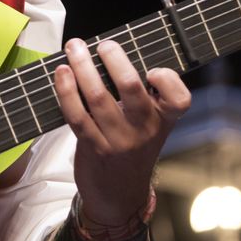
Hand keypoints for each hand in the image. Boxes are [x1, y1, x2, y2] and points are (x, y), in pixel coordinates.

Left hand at [52, 39, 190, 226]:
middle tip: (103, 44)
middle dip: (114, 59)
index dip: (167, 79)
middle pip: (131, 88)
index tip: (152, 69)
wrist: (120, 195)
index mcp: (164, 120)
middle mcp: (144, 130)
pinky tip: (61, 73)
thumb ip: (143, 96)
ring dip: (82, 67)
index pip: (179, 99)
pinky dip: (66, 90)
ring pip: (98, 96)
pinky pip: (77, 114)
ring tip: (74, 47)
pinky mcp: (93, 147)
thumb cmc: (133, 148)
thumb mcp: (150, 125)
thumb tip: (112, 54)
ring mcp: (118, 140)